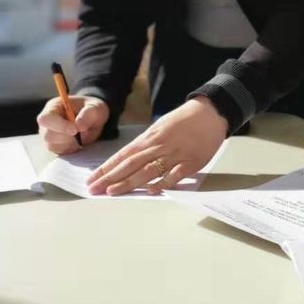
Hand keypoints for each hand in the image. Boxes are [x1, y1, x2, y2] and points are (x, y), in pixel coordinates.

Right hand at [37, 95, 109, 153]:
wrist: (93, 119)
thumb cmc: (91, 110)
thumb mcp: (95, 107)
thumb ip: (88, 113)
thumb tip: (79, 126)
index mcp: (53, 107)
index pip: (46, 118)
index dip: (59, 125)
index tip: (75, 130)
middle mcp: (47, 122)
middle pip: (47, 135)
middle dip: (67, 137)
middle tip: (83, 132)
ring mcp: (48, 135)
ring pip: (52, 145)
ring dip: (71, 143)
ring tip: (82, 134)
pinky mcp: (53, 146)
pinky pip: (59, 152)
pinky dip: (71, 148)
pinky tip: (79, 141)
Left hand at [86, 97, 227, 195]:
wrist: (212, 112)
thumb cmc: (185, 120)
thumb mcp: (161, 127)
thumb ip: (146, 144)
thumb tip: (128, 160)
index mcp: (151, 136)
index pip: (124, 154)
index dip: (107, 167)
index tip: (92, 179)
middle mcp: (160, 145)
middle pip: (131, 163)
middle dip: (110, 177)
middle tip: (93, 189)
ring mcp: (176, 154)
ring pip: (148, 170)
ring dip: (129, 182)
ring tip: (112, 191)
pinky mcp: (191, 162)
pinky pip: (175, 174)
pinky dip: (163, 183)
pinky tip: (151, 191)